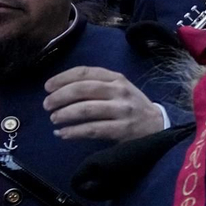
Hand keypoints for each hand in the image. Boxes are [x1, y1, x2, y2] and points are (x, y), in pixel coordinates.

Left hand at [43, 66, 163, 141]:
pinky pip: (92, 129)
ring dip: (65, 114)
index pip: (85, 72)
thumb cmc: (131, 106)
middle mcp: (119, 91)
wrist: (158, 125)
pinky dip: (73, 132)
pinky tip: (62, 134)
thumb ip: (97, 85)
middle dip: (60, 96)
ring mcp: (122, 110)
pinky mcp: (122, 129)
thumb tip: (60, 90)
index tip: (47, 87)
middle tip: (46, 105)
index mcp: (116, 78)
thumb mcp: (119, 89)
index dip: (63, 78)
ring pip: (86, 109)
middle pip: (83, 89)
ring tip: (54, 119)